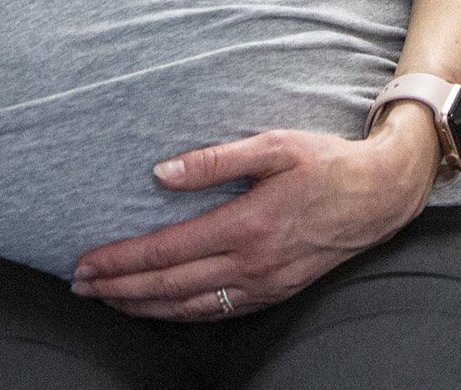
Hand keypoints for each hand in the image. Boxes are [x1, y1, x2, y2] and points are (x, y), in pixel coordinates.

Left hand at [69, 107, 441, 319]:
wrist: (380, 195)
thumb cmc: (325, 162)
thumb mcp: (273, 145)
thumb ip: (216, 159)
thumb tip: (162, 174)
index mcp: (245, 226)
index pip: (166, 251)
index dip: (121, 260)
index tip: (86, 262)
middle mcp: (251, 265)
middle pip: (168, 286)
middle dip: (119, 288)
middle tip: (80, 286)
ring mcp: (263, 286)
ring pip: (188, 307)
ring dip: (142, 306)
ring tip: (108, 300)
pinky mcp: (273, 294)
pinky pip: (215, 313)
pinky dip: (178, 314)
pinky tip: (159, 308)